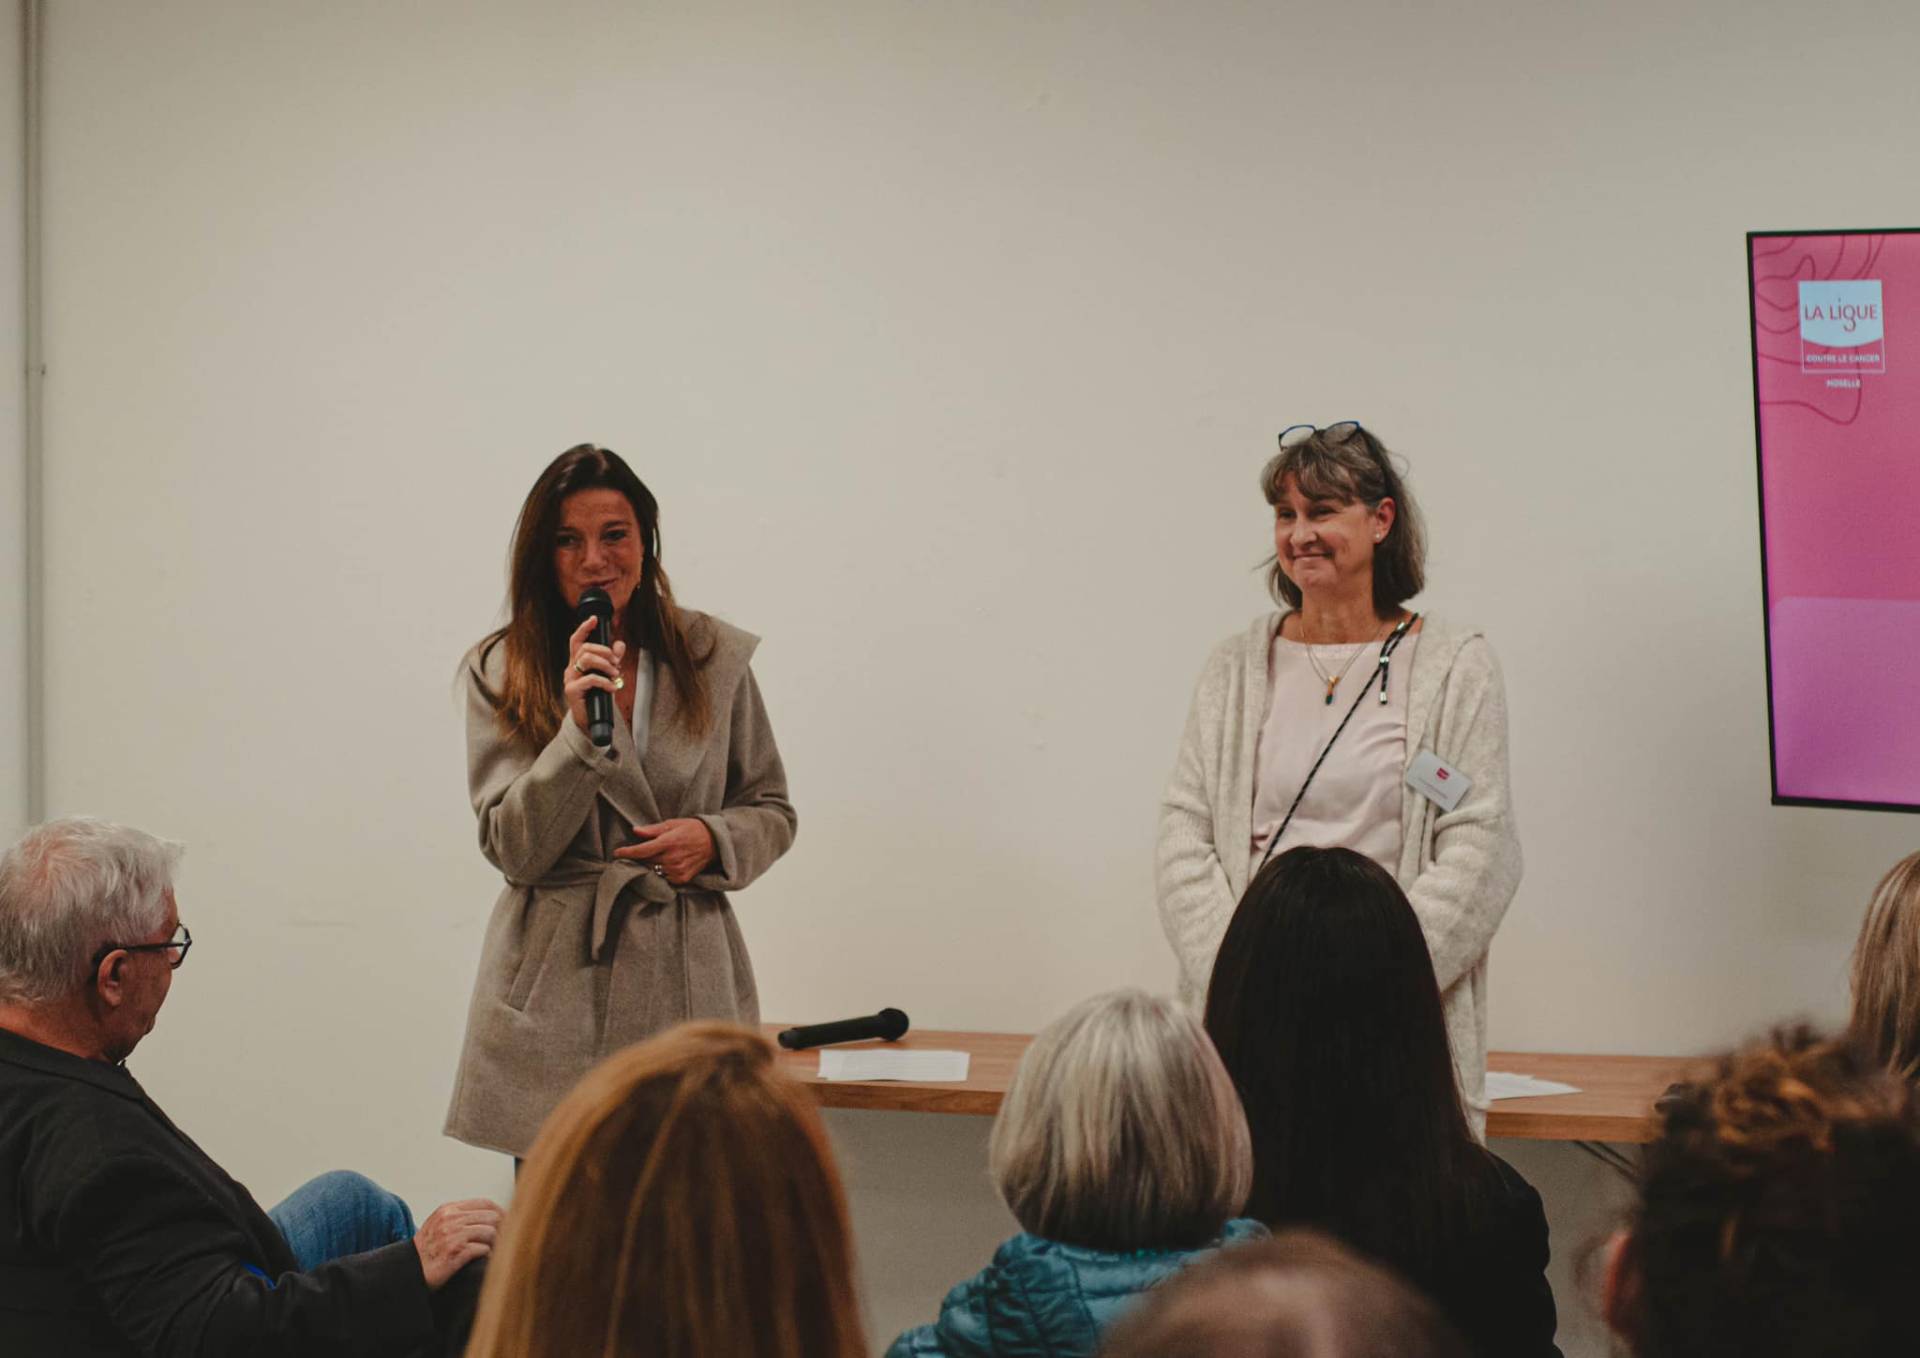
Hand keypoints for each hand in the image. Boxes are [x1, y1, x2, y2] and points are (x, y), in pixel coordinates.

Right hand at [413, 1198, 503, 1289]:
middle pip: (491, 1217)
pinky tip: (484, 1258)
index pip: (485, 1203)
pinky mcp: (455, 1252)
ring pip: (490, 1232)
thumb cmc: (426, 1251)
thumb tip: (491, 1215)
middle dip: (502, 1228)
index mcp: (448, 1210)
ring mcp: (452, 1235)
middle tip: (506, 1239)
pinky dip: (487, 1255)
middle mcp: (450, 1220)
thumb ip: (459, 1216)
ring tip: (493, 1250)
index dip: (500, 1212)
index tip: (508, 1222)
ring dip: (495, 1243)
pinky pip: (483, 1249)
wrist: (408, 1272)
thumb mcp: (439, 1225)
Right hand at [563, 615, 625, 733]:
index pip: (577, 640)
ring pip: (587, 659)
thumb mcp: (607, 675)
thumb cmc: (597, 696)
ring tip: (615, 674)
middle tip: (616, 663)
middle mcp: (571, 668)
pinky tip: (612, 687)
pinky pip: (590, 678)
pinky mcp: (572, 690)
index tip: (594, 619)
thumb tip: (620, 644)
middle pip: (585, 648)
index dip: (584, 628)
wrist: (590, 720)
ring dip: (605, 664)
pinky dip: (605, 681)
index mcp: (577, 662)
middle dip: (605, 652)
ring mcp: (570, 679)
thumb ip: (613, 660)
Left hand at [614, 818, 714, 885]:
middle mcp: (673, 858)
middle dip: (638, 858)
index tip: (617, 853)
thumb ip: (653, 829)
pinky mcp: (682, 879)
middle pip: (645, 861)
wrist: (715, 843)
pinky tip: (663, 865)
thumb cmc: (693, 829)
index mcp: (669, 842)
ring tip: (649, 859)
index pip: (642, 851)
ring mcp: (678, 870)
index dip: (627, 852)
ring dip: (648, 865)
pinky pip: (664, 878)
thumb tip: (635, 830)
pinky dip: (660, 872)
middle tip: (633, 854)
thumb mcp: (673, 824)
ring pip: (653, 870)